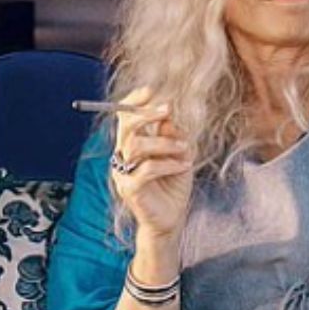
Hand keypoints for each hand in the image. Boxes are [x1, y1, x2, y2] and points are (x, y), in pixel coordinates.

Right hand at [111, 87, 194, 239]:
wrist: (171, 218)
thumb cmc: (173, 184)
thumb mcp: (178, 154)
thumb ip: (172, 135)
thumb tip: (170, 114)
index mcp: (132, 143)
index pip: (124, 116)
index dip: (135, 101)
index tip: (152, 91)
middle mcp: (123, 155)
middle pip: (125, 127)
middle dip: (146, 114)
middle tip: (168, 109)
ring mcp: (124, 172)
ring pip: (136, 146)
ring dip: (164, 143)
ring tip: (184, 149)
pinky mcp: (130, 189)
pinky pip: (146, 169)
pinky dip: (168, 164)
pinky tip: (183, 166)